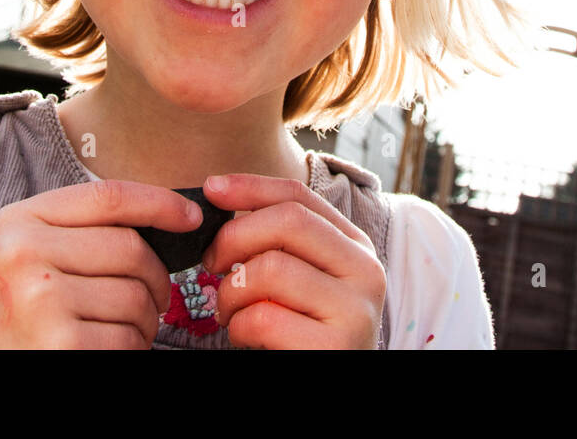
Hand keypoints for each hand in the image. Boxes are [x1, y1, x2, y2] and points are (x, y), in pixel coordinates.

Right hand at [0, 180, 203, 348]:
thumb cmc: (10, 310)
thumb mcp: (27, 252)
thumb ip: (80, 229)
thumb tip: (170, 214)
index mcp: (20, 221)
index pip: (109, 197)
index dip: (161, 202)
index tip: (191, 216)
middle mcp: (25, 254)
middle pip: (132, 250)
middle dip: (156, 279)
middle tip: (152, 299)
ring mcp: (41, 299)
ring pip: (137, 298)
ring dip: (145, 320)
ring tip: (119, 329)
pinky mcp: (60, 344)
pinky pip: (127, 338)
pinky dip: (132, 348)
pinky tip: (106, 349)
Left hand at [200, 174, 386, 348]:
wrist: (332, 391)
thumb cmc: (302, 333)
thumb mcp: (300, 281)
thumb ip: (279, 243)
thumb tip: (221, 195)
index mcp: (356, 247)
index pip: (300, 197)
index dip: (251, 186)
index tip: (211, 188)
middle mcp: (366, 271)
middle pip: (286, 221)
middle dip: (234, 236)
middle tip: (210, 264)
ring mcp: (355, 310)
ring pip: (269, 269)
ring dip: (231, 292)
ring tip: (230, 312)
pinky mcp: (334, 347)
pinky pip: (263, 318)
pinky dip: (238, 328)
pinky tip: (246, 339)